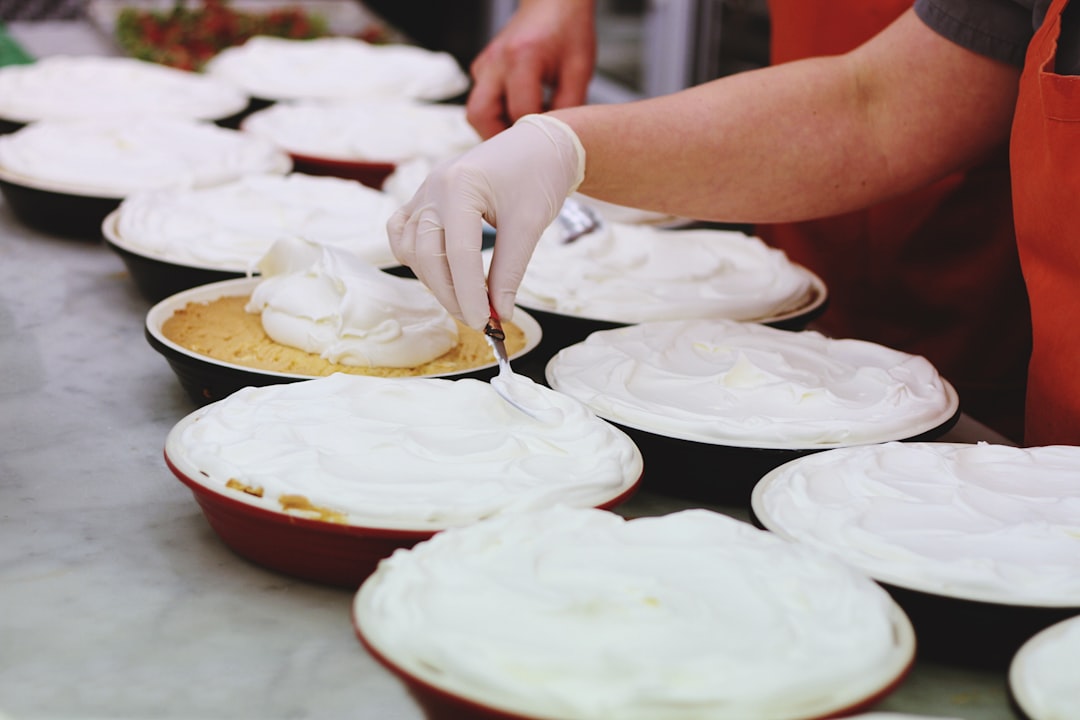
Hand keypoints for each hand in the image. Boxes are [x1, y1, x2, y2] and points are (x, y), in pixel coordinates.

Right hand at [387, 114, 585, 328]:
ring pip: (412, 249)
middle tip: (479, 321)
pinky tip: (437, 274)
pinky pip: (402, 233)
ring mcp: (423, 193)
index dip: (470, 294)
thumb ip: (510, 271)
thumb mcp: (529, 225)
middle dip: (451, 295)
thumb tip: (500, 313)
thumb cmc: (537, 177)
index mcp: (461, 186)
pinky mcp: (422, 200)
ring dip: (434, 281)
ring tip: (466, 301)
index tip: (485, 324)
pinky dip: (414, 259)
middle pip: (429, 256)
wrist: (537, 146)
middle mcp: (433, 188)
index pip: (459, 253)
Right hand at [466, 0, 595, 138]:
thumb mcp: (579, 70)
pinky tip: (520, 111)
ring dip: (496, 127)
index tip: (549, 141)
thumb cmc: (568, 30)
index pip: (519, 113)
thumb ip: (569, 107)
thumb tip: (557, 141)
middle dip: (499, 138)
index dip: (534, 134)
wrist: (552, 2)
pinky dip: (497, 114)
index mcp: (522, 57)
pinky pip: (481, 101)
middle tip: (524, 148)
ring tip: (524, 128)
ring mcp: (484, 64)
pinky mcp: (482, 68)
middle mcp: (495, 61)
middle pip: (479, 115)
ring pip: (475, 112)